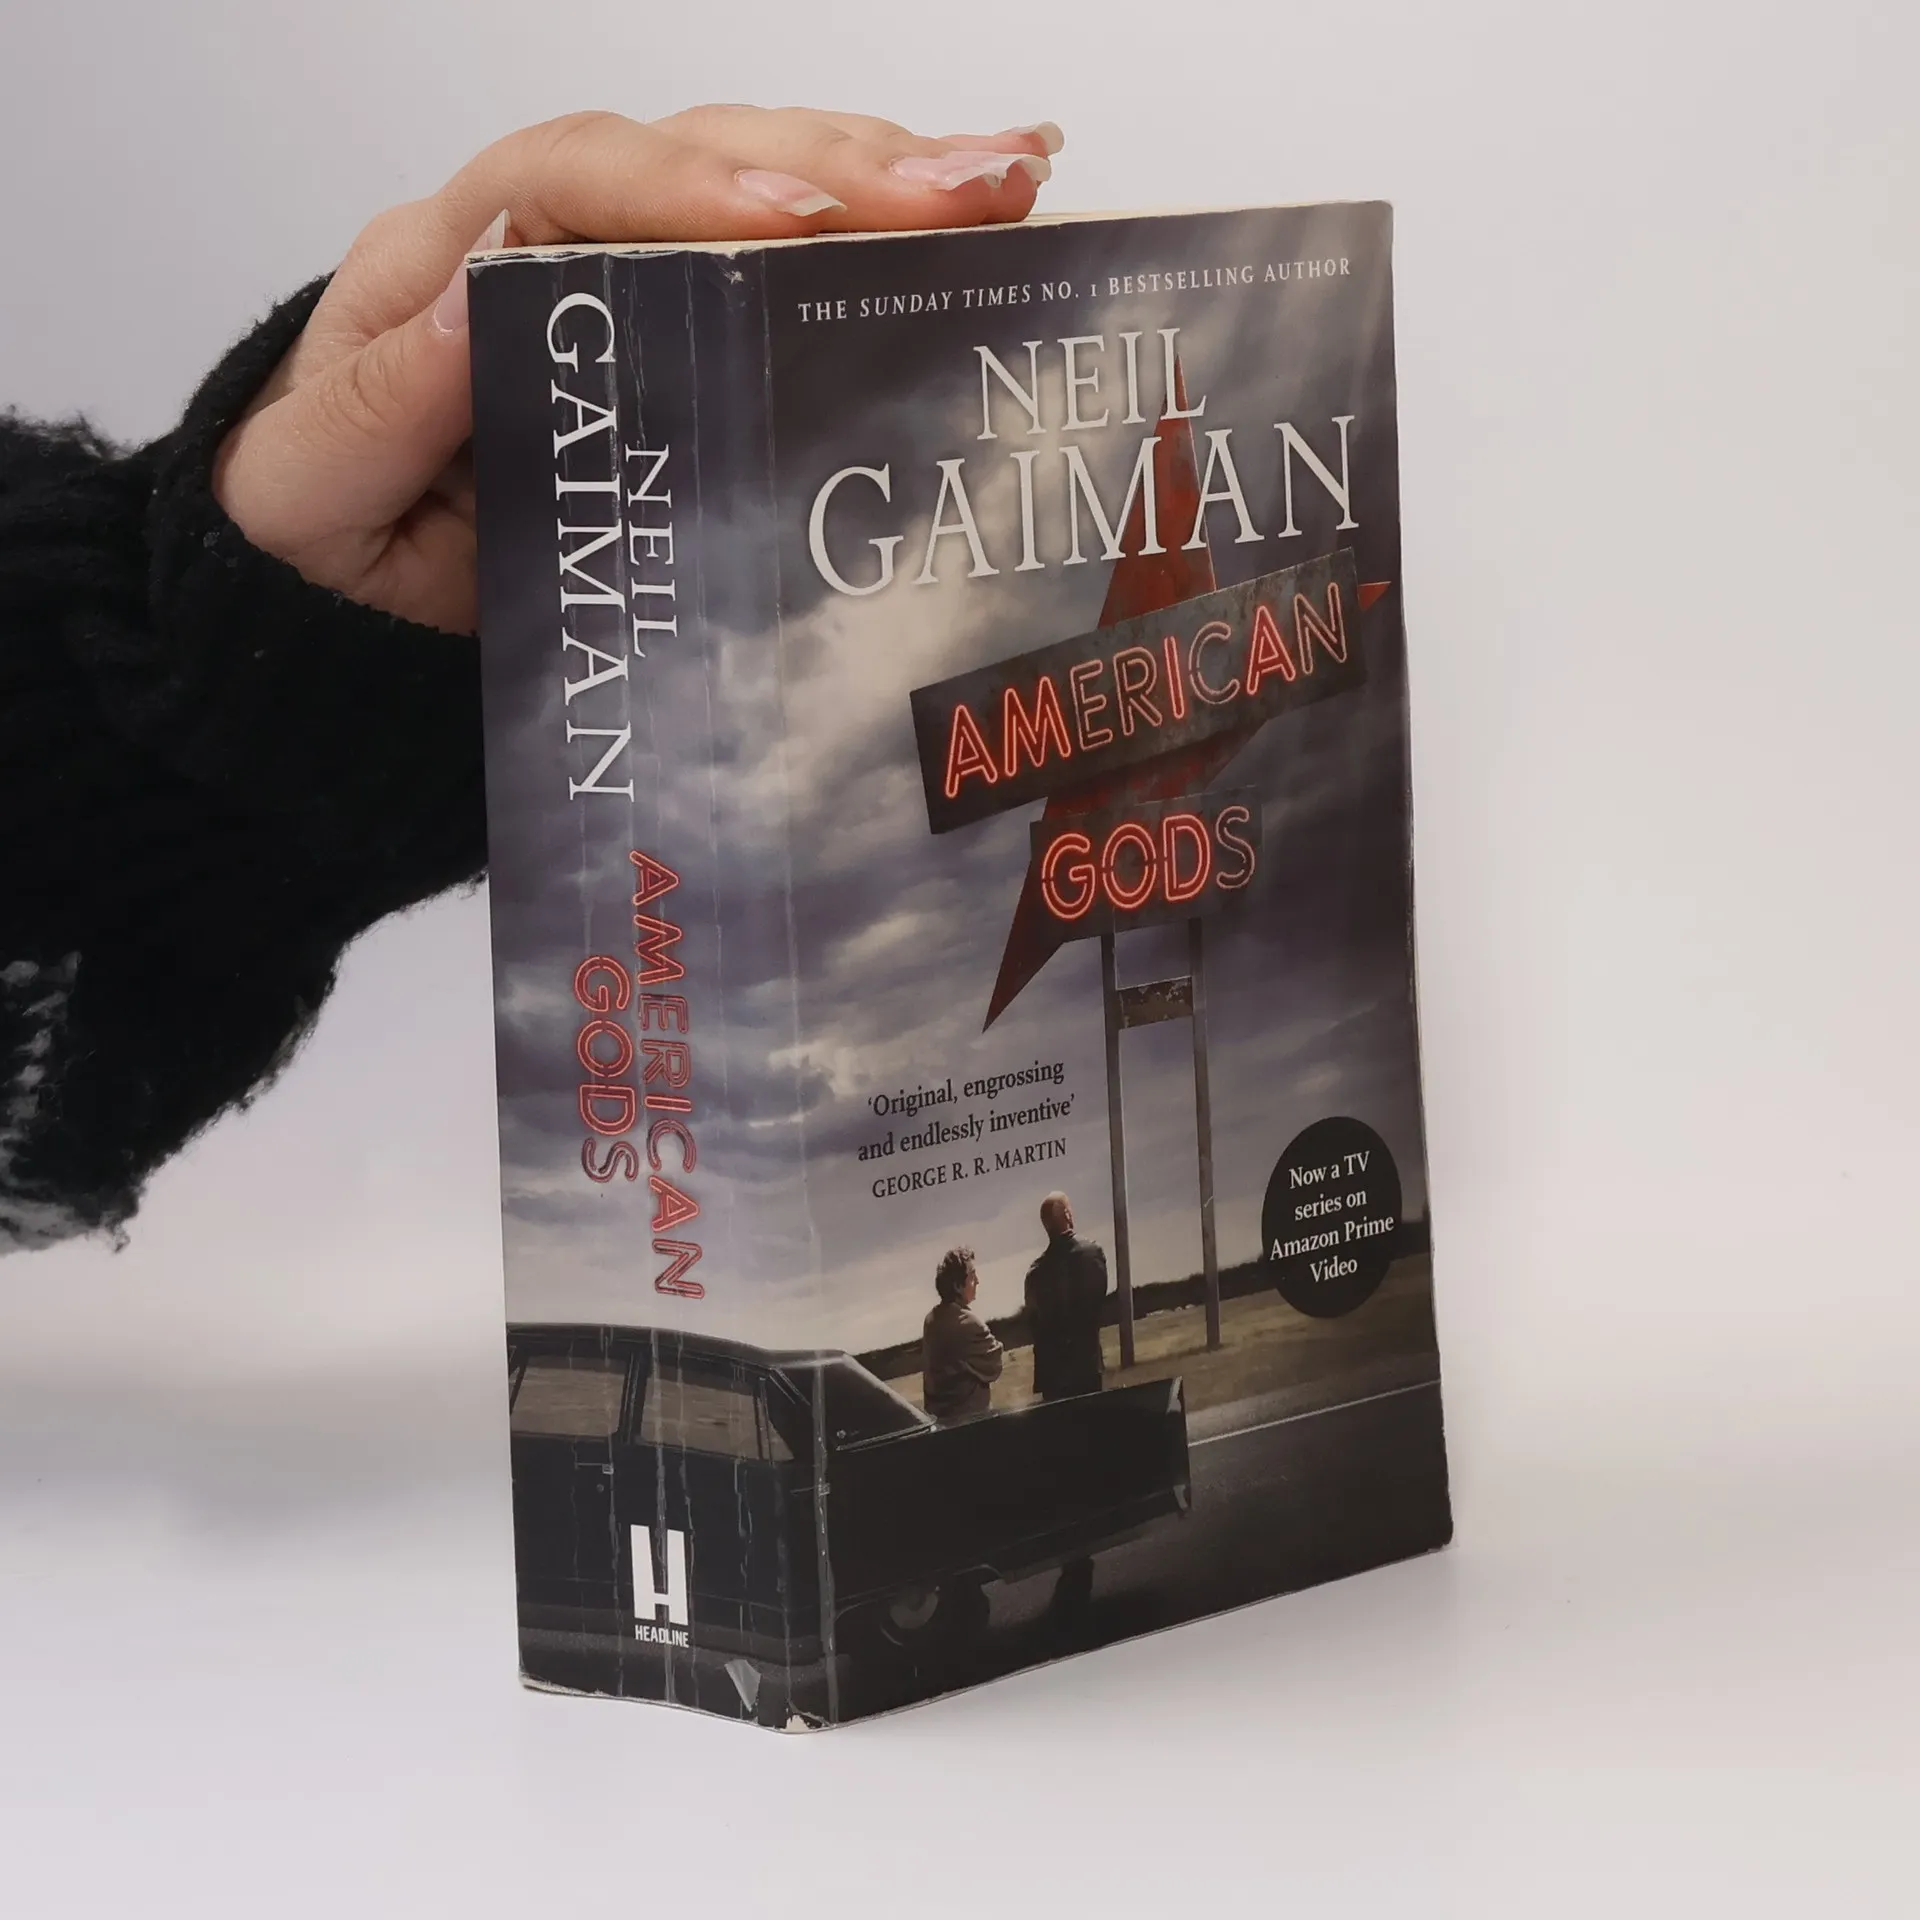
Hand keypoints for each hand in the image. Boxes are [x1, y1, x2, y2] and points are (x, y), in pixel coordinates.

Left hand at [214, 107, 1062, 634]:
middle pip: (699, 154)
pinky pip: (783, 248)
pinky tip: (980, 214)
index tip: (799, 217)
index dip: (692, 188)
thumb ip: (378, 405)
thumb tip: (478, 300)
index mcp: (454, 257)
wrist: (339, 559)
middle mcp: (547, 231)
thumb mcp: (310, 484)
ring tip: (1013, 183)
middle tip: (973, 189)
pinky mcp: (678, 316)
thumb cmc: (325, 518)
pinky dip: (880, 230)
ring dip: (890, 174)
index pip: (577, 181)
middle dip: (842, 164)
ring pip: (759, 178)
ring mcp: (622, 266)